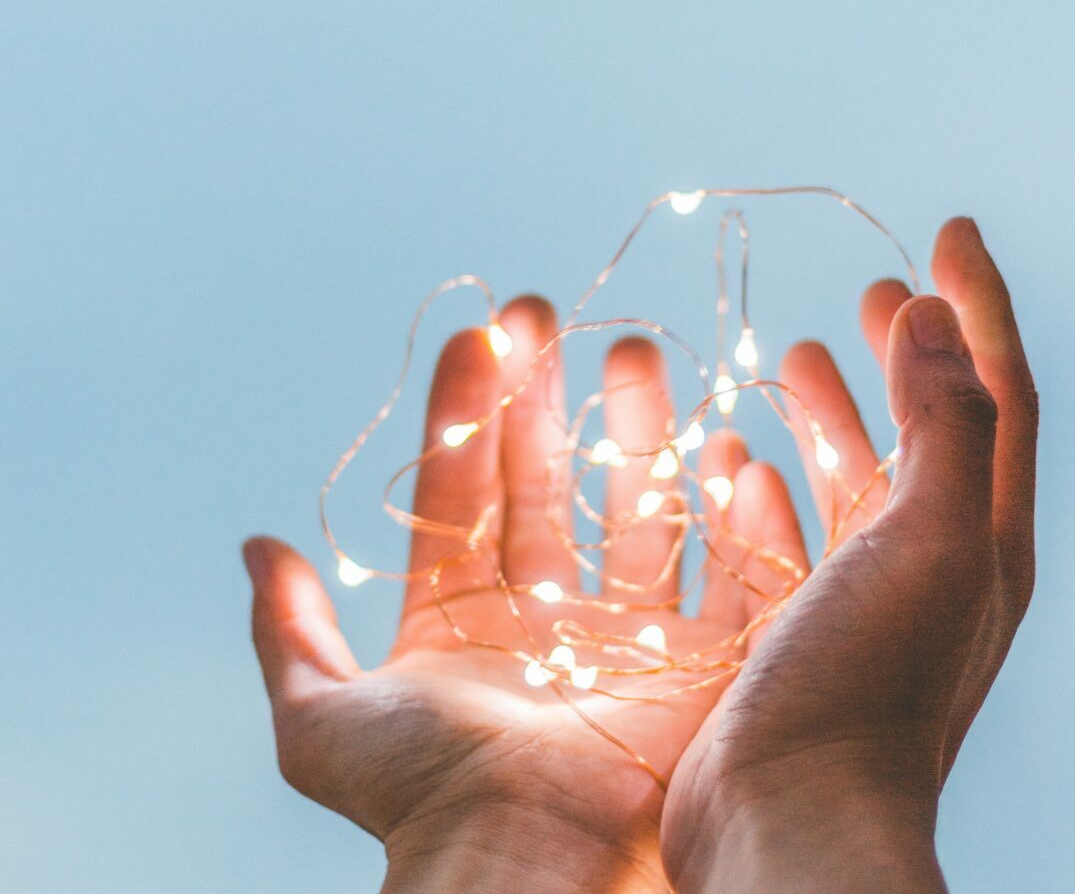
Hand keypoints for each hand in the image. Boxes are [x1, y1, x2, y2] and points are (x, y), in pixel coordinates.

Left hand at [245, 297, 810, 891]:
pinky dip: (733, 518)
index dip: (469, 413)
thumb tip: (258, 547)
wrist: (527, 860)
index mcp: (465, 625)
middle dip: (547, 400)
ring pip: (635, 513)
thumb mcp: (320, 720)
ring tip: (632, 354)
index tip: (479, 336)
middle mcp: (548, 624)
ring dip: (634, 435)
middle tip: (546, 317)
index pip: (466, 492)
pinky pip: (728, 576)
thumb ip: (288, 632)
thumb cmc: (426, 797)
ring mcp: (627, 639)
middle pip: (549, 486)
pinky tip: (725, 449)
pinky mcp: (703, 664)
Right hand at [661, 218, 1038, 892]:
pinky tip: (735, 462)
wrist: (795, 822)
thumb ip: (947, 422)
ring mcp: (860, 604)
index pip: (997, 392)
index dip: (978, 305)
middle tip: (873, 290)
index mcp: (981, 536)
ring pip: (852, 483)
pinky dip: (768, 489)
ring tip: (793, 354)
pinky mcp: (793, 635)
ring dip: (833, 414)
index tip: (945, 229)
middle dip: (906, 354)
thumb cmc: (866, 684)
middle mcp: (931, 568)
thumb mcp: (933, 540)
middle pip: (927, 433)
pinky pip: (788, 538)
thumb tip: (936, 315)